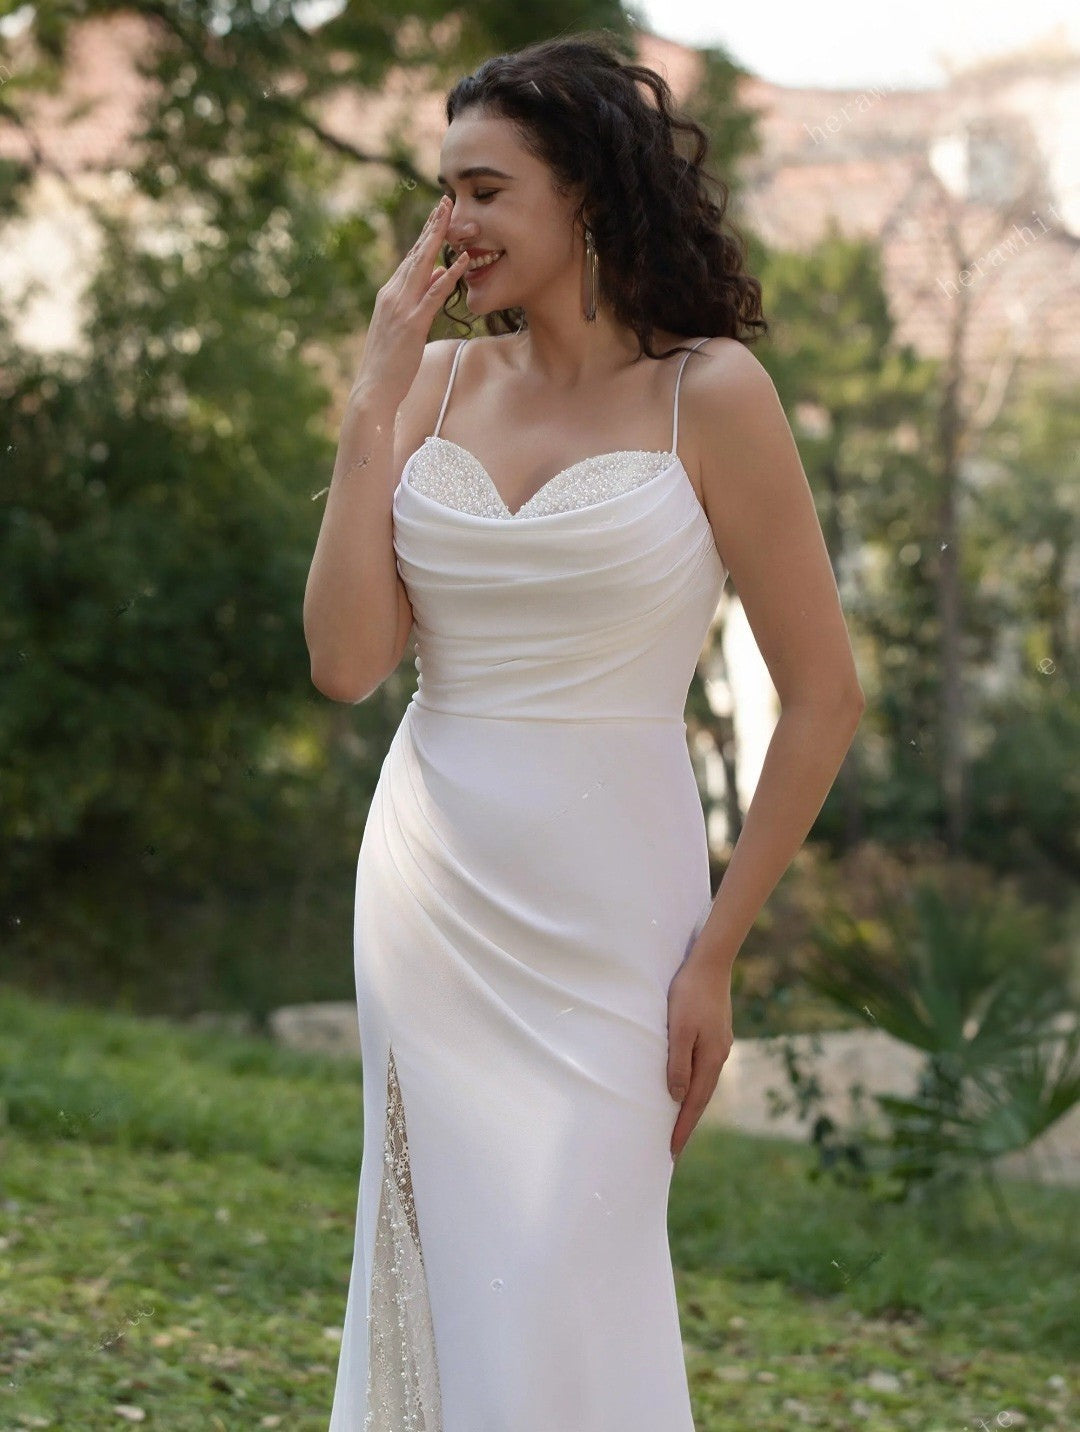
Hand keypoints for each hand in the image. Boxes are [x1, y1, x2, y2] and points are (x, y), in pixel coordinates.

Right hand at [350, 195, 469, 408]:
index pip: (410, 258)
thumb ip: (419, 300)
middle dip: (431, 226)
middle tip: (445, 200)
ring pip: (422, 267)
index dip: (425, 235)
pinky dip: (448, 278)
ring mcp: (401, 308)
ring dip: (438, 240)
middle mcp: (392, 295)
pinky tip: (461, 262)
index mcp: (389, 295)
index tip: (437, 214)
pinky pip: (433, 295)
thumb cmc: (389, 364)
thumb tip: (438, 276)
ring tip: (452, 217)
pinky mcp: (412, 324)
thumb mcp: (404, 327)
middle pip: (416, 254)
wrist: (373, 389)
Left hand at [666, 952, 733, 1161]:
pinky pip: (703, 1069)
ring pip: (703, 1083)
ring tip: (677, 1124)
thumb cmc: (689, 993)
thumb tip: (676, 1096)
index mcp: (711, 1058)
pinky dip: (694, 1085)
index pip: (694, 1103)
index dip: (682, 1128)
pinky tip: (686, 1086)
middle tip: (673, 1148)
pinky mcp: (715, 1034)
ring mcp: (719, 1045)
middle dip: (687, 1123)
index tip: (672, 1152)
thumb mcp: (679, 1029)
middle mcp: (719, 1056)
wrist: (710, 963)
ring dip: (690, 1106)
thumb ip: (678, 1063)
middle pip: (701, 1098)